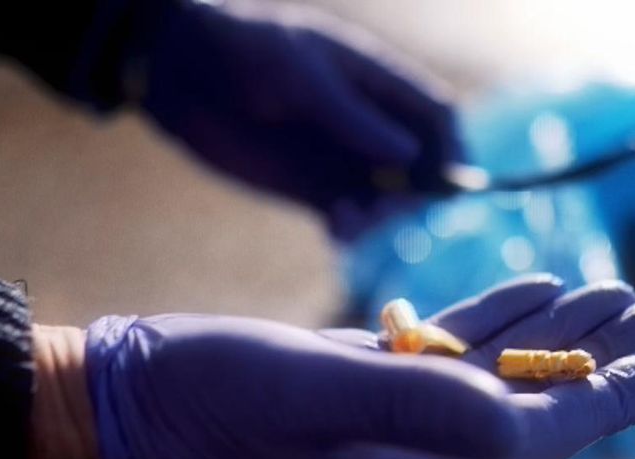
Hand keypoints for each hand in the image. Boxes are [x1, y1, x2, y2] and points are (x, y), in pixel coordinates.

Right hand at [79, 276, 634, 458]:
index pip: (542, 430)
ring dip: (561, 330)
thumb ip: (418, 403)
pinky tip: (534, 287)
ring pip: (499, 366)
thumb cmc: (216, 399)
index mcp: (420, 458)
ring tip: (619, 295)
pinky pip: (451, 345)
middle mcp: (417, 440)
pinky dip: (497, 316)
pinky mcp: (361, 374)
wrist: (133, 398)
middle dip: (605, 358)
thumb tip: (514, 419)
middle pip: (536, 397)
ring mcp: (390, 407)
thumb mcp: (319, 395)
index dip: (614, 396)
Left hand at [134, 0, 459, 239]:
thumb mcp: (301, 76)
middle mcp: (369, 125)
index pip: (437, 116)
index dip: (455, 148)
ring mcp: (342, 159)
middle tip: (389, 209)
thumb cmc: (244, 51)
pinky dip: (353, 230)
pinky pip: (350, 219)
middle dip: (417, 193)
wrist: (179, 72)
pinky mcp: (312, 190)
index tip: (453, 181)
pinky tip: (336, 232)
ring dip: (383, 218)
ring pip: (389, 200)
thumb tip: (412, 155)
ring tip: (351, 222)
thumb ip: (353, 117)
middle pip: (422, 167)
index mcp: (377, 82)